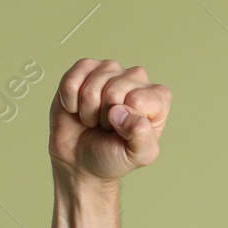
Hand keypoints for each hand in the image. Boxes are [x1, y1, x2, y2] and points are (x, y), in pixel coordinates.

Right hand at [48, 58, 169, 184]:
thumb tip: (121, 112)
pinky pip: (71, 82)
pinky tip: (78, 108)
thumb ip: (142, 137)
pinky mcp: (84, 68)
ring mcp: (110, 70)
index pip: (138, 100)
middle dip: (105, 117)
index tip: (124, 132)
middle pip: (113, 92)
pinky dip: (70, 102)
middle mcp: (136, 78)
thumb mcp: (138, 155)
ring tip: (94, 119)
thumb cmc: (113, 156)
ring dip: (87, 111)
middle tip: (107, 127)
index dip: (125, 122)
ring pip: (91, 88)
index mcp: (157, 98)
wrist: (81, 159)